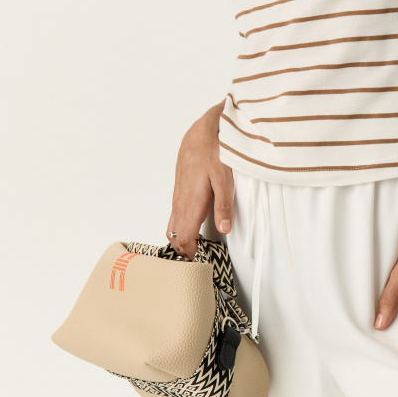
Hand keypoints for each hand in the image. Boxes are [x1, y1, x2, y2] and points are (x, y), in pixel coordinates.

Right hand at [166, 101, 233, 257]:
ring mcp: (178, 196)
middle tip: (197, 263)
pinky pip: (174, 215)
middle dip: (184, 252)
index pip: (184, 239)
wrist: (202, 131)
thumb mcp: (225, 178)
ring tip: (194, 251)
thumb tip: (224, 229)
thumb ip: (224, 205)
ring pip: (172, 226)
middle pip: (175, 237)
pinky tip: (190, 229)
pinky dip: (179, 227)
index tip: (199, 266)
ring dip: (180, 240)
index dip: (190, 255)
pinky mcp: (180, 190)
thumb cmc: (214, 152)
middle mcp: (181, 202)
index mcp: (191, 203)